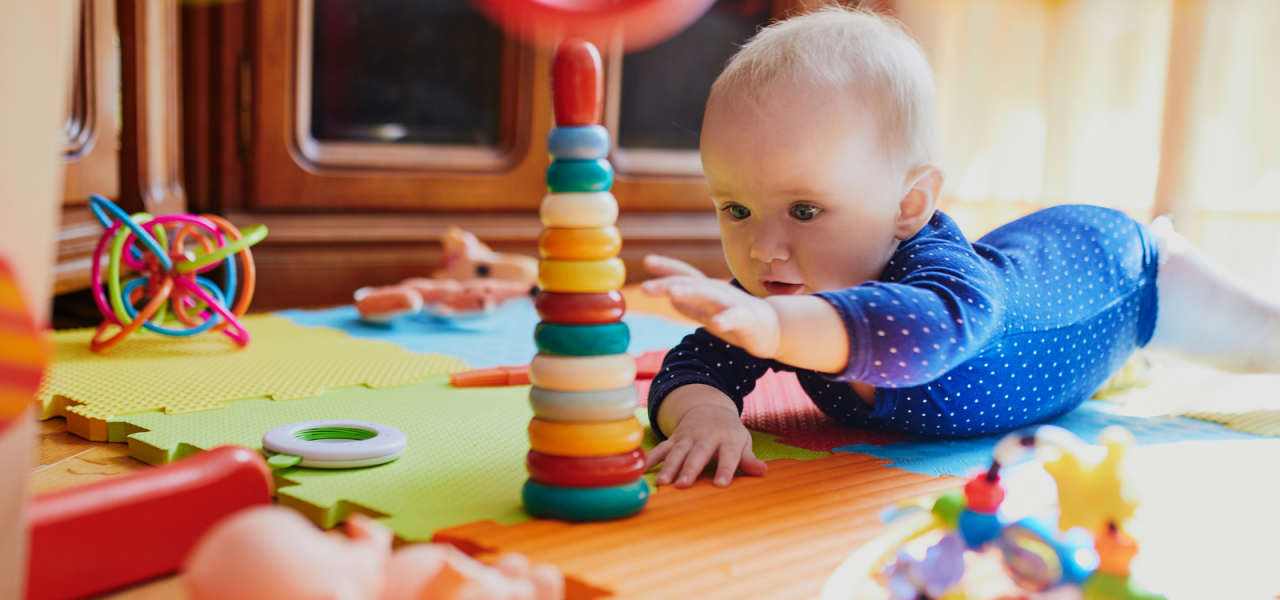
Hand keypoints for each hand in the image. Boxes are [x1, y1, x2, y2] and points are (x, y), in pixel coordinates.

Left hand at [641, 255, 781, 359]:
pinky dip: (725, 321)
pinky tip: (714, 325)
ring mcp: (732, 304)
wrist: (776, 328)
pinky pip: (735, 319)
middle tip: (644, 288)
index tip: (647, 260)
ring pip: (710, 296)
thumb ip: (691, 306)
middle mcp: (718, 293)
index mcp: (707, 291)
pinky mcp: (747, 320)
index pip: (685, 275)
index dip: (667, 268)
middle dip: (667, 284)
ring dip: (691, 293)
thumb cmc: (739, 320)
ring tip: (672, 293)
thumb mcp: (710, 313)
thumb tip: (670, 299)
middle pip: (691, 284)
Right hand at [646, 403, 767, 487]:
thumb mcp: (743, 442)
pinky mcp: (674, 439)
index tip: (721, 485)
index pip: (728, 456)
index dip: (725, 469)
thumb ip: (749, 459)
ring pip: (677, 452)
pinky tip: (641, 469)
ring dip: (669, 467)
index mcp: (727, 440)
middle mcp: (706, 438)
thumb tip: (762, 472)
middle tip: (684, 485)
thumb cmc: (729, 433)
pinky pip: (661, 449)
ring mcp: (688, 437)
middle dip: (690, 469)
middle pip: (698, 454)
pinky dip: (651, 458)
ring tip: (663, 483)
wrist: (709, 408)